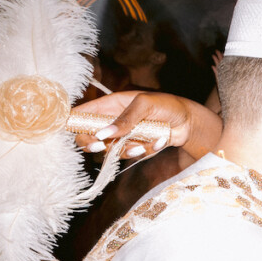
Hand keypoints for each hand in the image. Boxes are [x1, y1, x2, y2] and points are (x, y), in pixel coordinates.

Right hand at [72, 91, 220, 159]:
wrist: (189, 123)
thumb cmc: (168, 106)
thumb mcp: (146, 105)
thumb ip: (125, 118)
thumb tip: (104, 133)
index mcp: (110, 105)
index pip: (82, 114)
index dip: (72, 122)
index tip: (72, 131)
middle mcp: (113, 122)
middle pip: (87, 137)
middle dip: (90, 143)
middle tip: (100, 145)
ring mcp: (123, 136)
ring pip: (109, 151)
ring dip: (125, 149)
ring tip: (143, 144)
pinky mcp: (135, 148)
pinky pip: (131, 156)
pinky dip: (144, 151)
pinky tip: (158, 141)